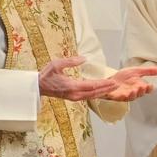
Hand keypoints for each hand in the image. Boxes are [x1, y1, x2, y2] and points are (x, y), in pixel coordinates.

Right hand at [39, 57, 156, 101]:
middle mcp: (75, 95)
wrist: (37, 87)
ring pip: (93, 96)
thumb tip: (84, 58)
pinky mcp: (74, 98)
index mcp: (71, 87)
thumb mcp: (56, 64)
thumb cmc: (46, 75)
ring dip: (104, 92)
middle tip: (119, 84)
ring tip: (114, 87)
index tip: (113, 81)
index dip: (104, 84)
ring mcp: (75, 98)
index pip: (91, 86)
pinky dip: (98, 94)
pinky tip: (104, 91)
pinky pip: (89, 97)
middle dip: (107, 89)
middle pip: (95, 93)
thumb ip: (71, 61)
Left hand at [101, 65, 156, 101]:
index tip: (150, 85)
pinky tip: (122, 92)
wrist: (109, 79)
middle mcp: (133, 92)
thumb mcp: (136, 71)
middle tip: (141, 86)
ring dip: (132, 94)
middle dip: (140, 91)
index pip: (146, 90)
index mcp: (139, 87)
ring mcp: (124, 95)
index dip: (148, 89)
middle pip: (139, 94)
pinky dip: (120, 96)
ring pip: (130, 98)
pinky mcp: (115, 97)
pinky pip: (118, 98)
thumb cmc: (123, 77)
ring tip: (133, 90)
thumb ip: (149, 71)